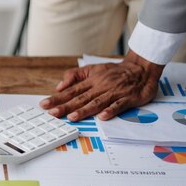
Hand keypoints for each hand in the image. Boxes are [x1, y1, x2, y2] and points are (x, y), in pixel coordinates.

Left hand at [39, 50, 163, 121]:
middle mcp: (100, 86)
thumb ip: (75, 75)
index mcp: (91, 80)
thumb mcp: (93, 68)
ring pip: (97, 102)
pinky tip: (102, 117)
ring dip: (85, 110)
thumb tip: (59, 86)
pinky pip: (118, 105)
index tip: (45, 104)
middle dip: (66, 106)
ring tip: (72, 117)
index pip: (71, 91)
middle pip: (81, 98)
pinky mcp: (128, 98)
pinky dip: (110, 111)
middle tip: (53, 113)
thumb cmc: (114, 71)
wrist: (141, 68)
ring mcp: (114, 93)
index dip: (58, 98)